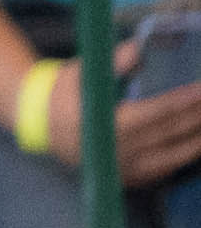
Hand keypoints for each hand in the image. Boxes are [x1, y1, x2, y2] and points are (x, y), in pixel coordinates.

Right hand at [28, 59, 200, 185]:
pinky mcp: (129, 178)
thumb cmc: (62, 96)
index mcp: (105, 125)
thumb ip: (110, 62)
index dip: (181, 101)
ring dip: (198, 137)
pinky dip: (185, 155)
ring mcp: (124, 169)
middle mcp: (117, 151)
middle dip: (196, 115)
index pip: (154, 112)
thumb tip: (139, 49)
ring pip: (174, 155)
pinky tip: (198, 142)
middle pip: (169, 132)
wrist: (42, 128)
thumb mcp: (78, 73)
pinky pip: (166, 169)